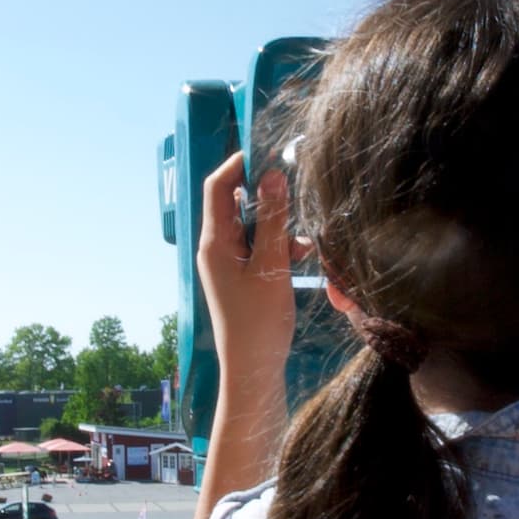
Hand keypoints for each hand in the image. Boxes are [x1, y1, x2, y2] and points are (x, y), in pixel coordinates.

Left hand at [195, 152, 300, 372]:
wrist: (253, 369)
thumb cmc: (259, 320)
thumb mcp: (271, 265)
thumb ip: (272, 220)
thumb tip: (272, 174)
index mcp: (215, 241)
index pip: (219, 186)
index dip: (240, 163)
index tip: (269, 149)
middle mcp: (217, 247)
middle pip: (237, 202)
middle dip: (266, 194)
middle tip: (295, 188)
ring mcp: (228, 262)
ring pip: (253, 225)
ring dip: (278, 224)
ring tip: (303, 239)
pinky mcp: (242, 275)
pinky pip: (259, 247)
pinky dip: (280, 245)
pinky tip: (303, 255)